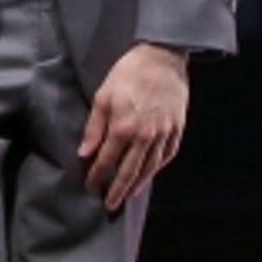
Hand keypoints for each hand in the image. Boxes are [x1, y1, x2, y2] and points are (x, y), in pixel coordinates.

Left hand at [79, 43, 188, 210]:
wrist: (162, 57)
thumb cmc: (128, 73)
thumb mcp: (103, 96)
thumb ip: (94, 128)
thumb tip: (84, 153)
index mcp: (123, 128)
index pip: (107, 161)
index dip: (97, 176)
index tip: (90, 187)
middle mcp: (145, 137)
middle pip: (129, 172)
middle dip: (117, 190)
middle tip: (110, 205)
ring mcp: (163, 134)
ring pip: (150, 167)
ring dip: (138, 184)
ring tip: (128, 195)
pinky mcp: (177, 128)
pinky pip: (168, 155)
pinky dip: (158, 167)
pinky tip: (150, 174)